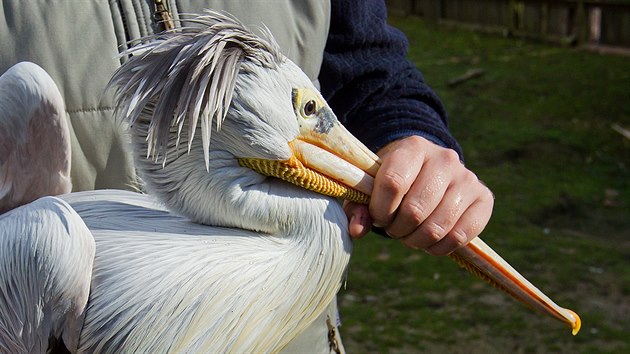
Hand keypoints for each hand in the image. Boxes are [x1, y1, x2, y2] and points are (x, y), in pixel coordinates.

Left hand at [344, 136, 493, 255]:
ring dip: (416, 241)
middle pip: (415, 210)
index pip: (393, 183)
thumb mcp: (371, 187)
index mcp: (413, 147)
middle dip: (398, 229)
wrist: (427, 170)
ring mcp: (467, 177)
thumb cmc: (393, 181)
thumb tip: (358, 230)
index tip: (378, 216)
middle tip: (394, 228)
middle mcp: (444, 158)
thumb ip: (359, 207)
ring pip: (438, 227)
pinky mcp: (484, 198)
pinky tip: (429, 242)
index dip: (380, 210)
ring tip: (409, 235)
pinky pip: (461, 236)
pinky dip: (439, 248)